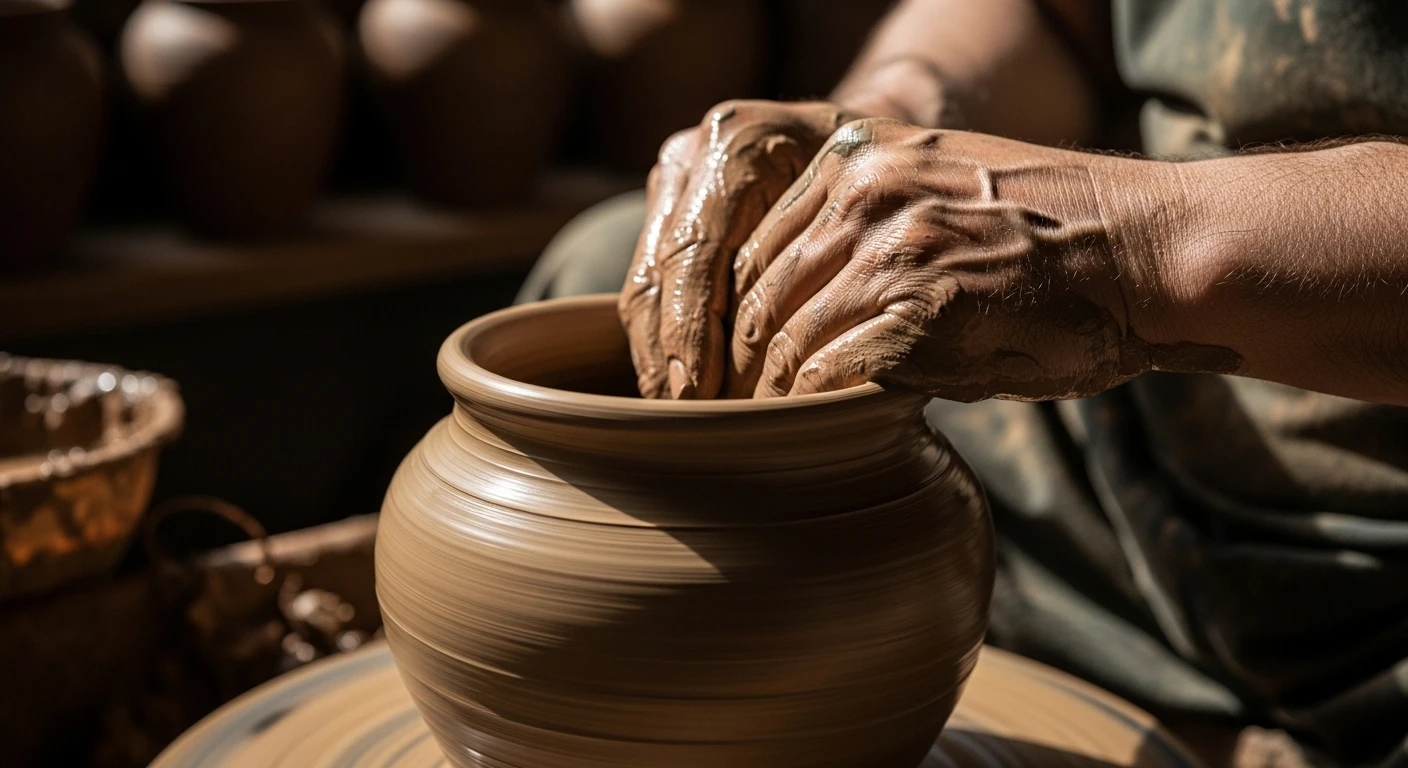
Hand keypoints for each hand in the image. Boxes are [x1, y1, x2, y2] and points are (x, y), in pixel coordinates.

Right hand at [618, 100, 856, 398]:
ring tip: (682, 417)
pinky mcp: (668, 214)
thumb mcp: (874, 212)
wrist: (872, 143)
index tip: (696, 393)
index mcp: (740, 142)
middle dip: (666, 353)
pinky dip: (665, 343)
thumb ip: (831, 262)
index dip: (689, 328)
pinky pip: (650, 289)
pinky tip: (684, 389)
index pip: (694, 251)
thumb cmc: (890, 185)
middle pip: (658, 272)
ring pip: (643, 286)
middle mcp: (696, 155)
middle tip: (684, 419)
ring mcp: (675, 183)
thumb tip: (795, 359)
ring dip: (658, 356)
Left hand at [727, 118, 1177, 401]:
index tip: (729, 364)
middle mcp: (864, 195)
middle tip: (730, 415)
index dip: (732, 316)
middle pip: (756, 296)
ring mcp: (891, 252)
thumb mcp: (941, 195)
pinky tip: (813, 437)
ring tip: (762, 438)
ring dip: (768, 399)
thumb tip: (794, 308)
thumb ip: (864, 232)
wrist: (1147, 254)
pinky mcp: (920, 314)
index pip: (753, 246)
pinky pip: (828, 376)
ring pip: (784, 341)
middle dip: (737, 365)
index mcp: (859, 159)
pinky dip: (810, 414)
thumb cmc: (1051, 240)